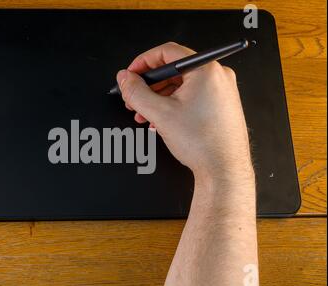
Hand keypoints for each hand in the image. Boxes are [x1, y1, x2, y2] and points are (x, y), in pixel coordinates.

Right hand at [116, 42, 253, 183]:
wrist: (223, 170)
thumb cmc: (203, 143)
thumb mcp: (159, 113)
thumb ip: (136, 92)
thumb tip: (125, 79)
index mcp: (206, 70)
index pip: (167, 52)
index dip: (143, 62)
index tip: (131, 74)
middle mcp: (217, 76)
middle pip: (173, 70)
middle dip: (149, 85)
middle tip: (134, 97)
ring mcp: (221, 91)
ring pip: (181, 86)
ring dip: (158, 97)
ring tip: (144, 114)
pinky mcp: (220, 105)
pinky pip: (191, 96)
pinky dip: (172, 105)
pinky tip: (160, 120)